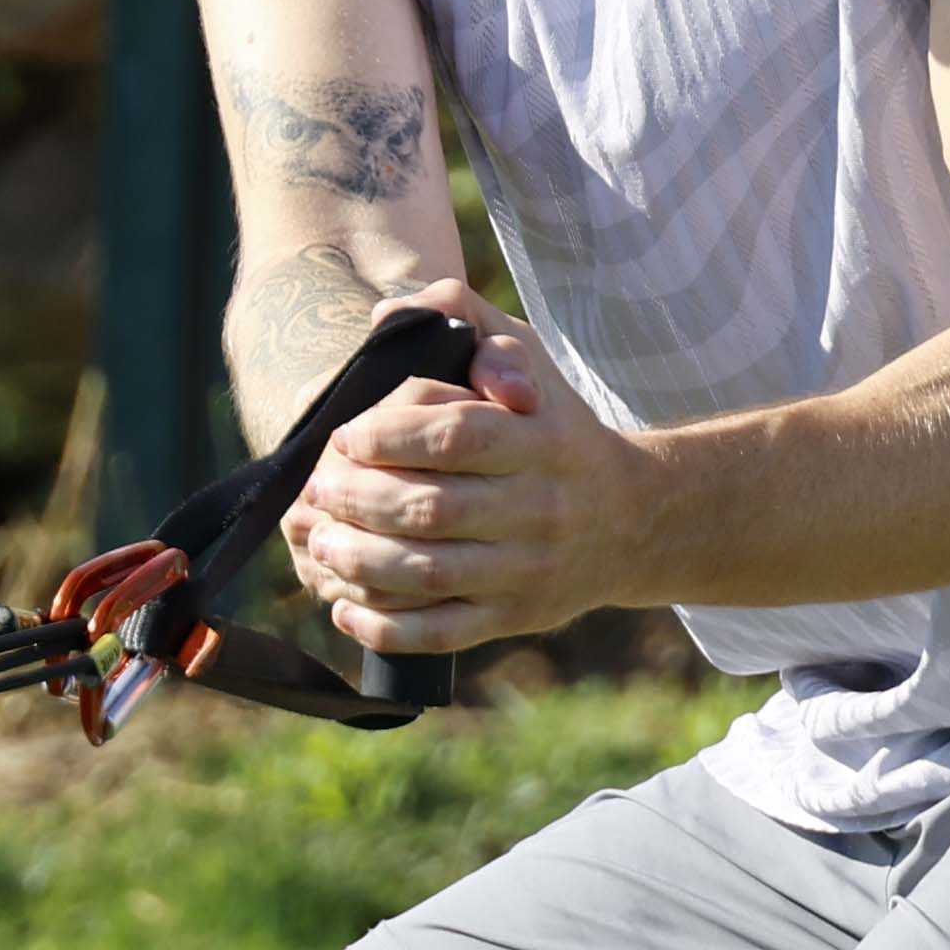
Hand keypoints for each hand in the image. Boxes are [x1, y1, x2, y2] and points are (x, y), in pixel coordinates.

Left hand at [282, 278, 667, 655]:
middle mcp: (538, 506)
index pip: (458, 436)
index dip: (391, 436)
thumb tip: (386, 317)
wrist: (633, 518)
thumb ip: (460, 316)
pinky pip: (444, 632)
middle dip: (360, 501)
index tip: (345, 435)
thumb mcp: (525, 353)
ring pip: (432, 575)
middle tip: (316, 491)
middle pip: (433, 510)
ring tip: (319, 543)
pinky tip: (344, 609)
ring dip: (361, 563)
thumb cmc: (553, 424)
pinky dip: (387, 627)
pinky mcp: (515, 616)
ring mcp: (526, 569)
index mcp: (538, 438)